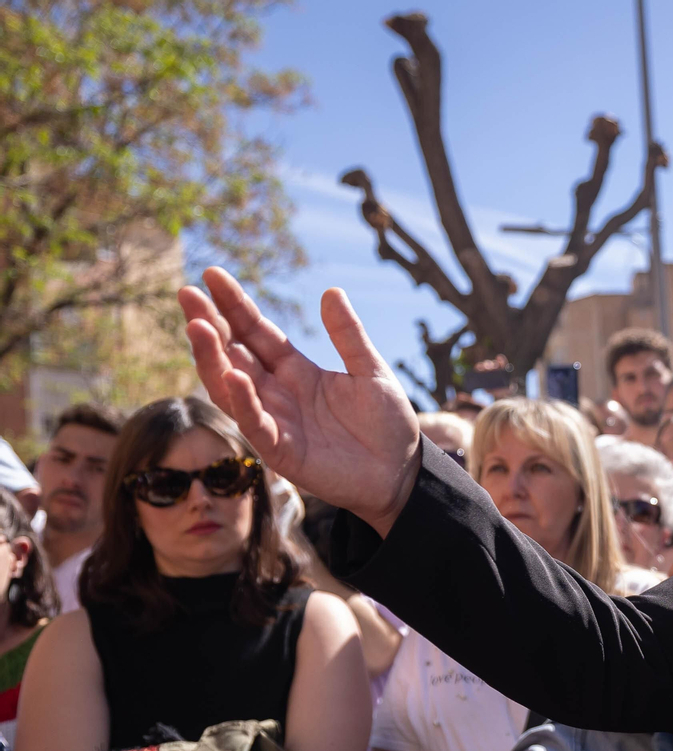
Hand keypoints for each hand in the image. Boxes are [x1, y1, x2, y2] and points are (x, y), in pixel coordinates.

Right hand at [179, 267, 421, 534]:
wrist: (402, 471)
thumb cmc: (387, 423)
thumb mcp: (370, 370)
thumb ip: (348, 335)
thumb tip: (331, 291)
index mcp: (295, 370)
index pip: (255, 331)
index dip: (234, 305)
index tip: (212, 274)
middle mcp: (277, 393)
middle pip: (233, 353)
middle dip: (209, 325)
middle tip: (186, 294)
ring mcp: (275, 421)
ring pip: (231, 387)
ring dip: (213, 359)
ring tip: (197, 328)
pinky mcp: (282, 452)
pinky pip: (255, 424)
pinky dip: (243, 401)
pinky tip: (235, 376)